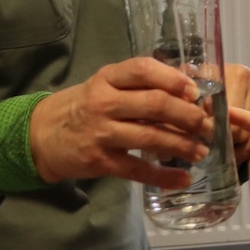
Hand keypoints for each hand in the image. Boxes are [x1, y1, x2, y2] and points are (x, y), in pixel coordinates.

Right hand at [28, 57, 211, 188]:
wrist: (41, 135)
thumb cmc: (85, 106)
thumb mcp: (106, 85)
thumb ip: (141, 84)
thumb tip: (190, 82)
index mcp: (108, 78)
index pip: (143, 70)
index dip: (173, 79)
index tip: (196, 92)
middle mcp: (104, 102)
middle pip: (154, 104)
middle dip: (188, 116)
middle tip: (207, 126)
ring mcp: (101, 132)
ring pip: (150, 137)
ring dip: (182, 145)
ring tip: (201, 151)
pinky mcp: (99, 161)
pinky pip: (137, 169)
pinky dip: (163, 176)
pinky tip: (182, 179)